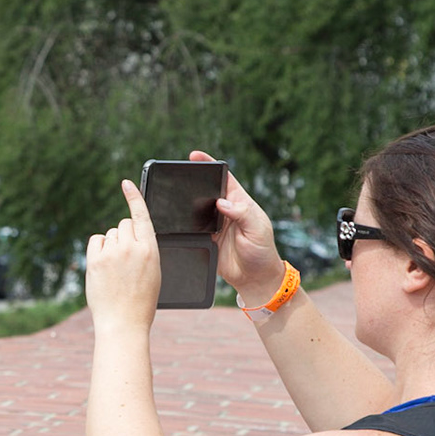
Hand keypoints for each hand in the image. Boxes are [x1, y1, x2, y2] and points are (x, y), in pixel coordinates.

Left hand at [85, 179, 158, 332]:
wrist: (123, 322)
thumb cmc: (140, 301)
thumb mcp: (153, 272)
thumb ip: (143, 250)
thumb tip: (129, 234)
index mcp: (151, 249)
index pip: (142, 215)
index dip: (134, 197)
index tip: (126, 183)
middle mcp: (131, 247)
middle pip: (124, 224)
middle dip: (125, 236)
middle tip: (126, 259)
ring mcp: (112, 253)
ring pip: (110, 234)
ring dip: (111, 245)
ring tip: (116, 269)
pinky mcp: (95, 260)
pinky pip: (95, 241)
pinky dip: (98, 249)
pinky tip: (103, 265)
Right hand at [186, 150, 285, 300]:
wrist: (255, 279)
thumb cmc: (262, 252)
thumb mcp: (257, 229)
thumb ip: (242, 214)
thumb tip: (222, 201)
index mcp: (240, 202)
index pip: (224, 178)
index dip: (209, 164)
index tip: (195, 156)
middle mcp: (225, 210)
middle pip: (205, 189)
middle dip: (192, 180)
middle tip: (176, 174)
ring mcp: (214, 224)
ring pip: (195, 207)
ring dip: (185, 202)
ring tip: (172, 195)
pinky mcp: (205, 238)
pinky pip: (191, 227)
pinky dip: (183, 223)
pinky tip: (175, 220)